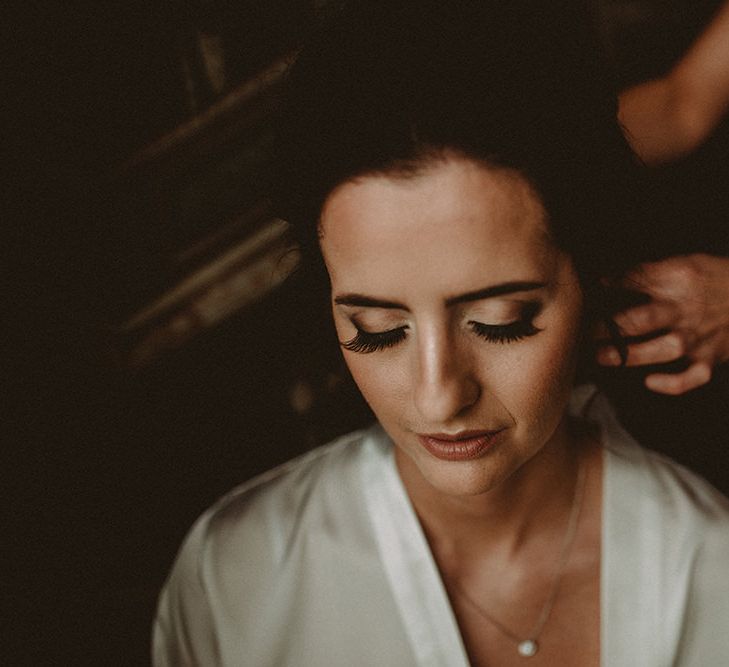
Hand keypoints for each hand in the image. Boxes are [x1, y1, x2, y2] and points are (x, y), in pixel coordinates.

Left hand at [597, 254, 728, 394]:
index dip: (609, 286)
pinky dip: (673, 383)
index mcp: (679, 280)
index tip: (588, 293)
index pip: (636, 281)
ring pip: (663, 350)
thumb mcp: (685, 263)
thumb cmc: (714, 280)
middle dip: (611, 327)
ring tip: (601, 357)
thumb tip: (605, 280)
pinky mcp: (711, 358)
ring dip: (630, 355)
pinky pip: (693, 377)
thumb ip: (648, 272)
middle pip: (643, 318)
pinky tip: (650, 382)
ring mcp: (699, 336)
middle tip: (585, 332)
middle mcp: (687, 309)